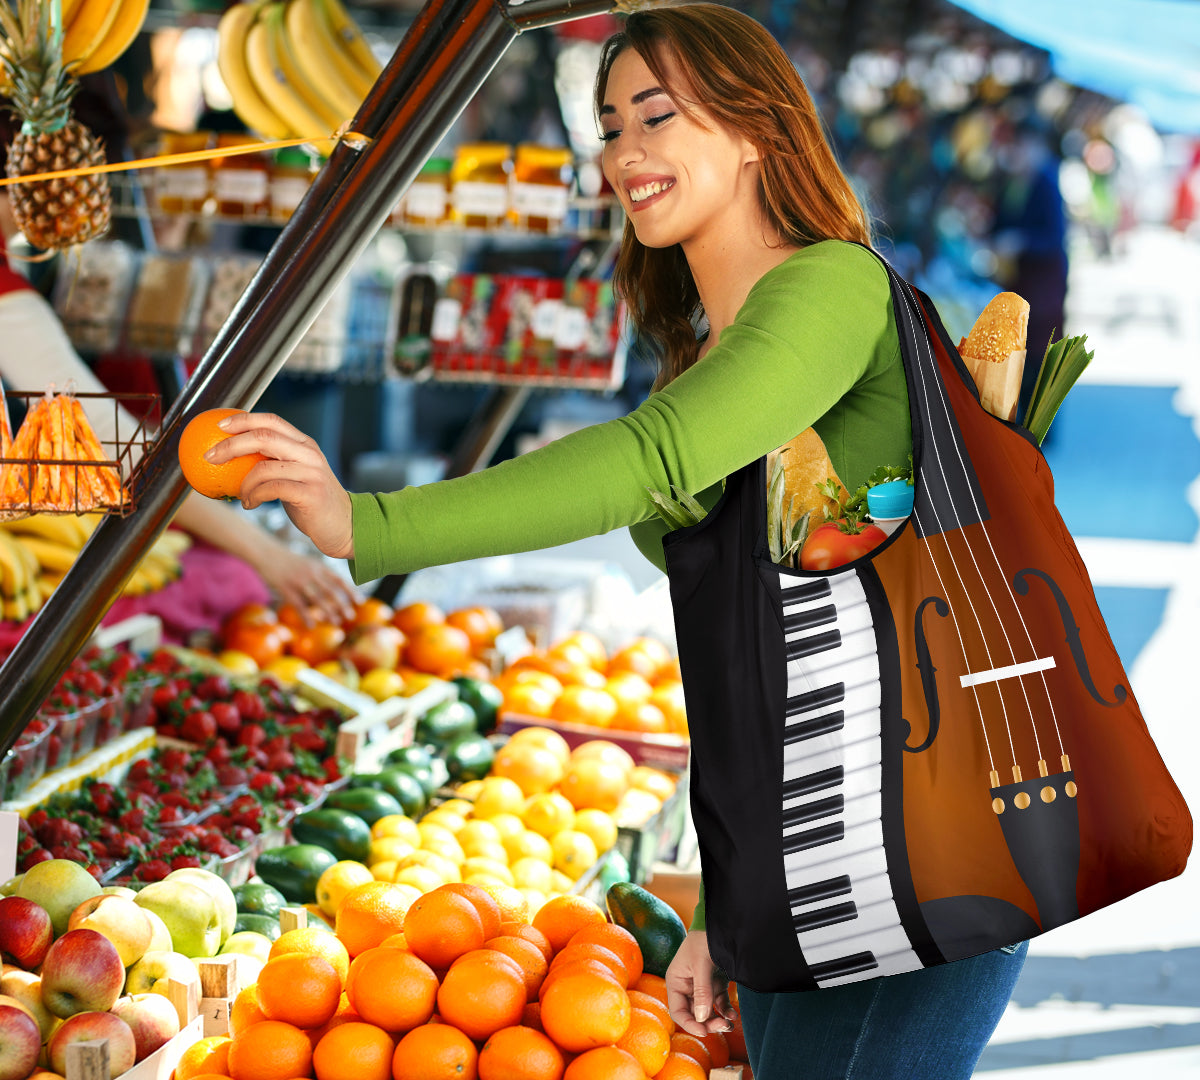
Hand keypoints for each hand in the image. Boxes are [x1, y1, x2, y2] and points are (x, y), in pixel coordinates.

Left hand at [206, 411, 353, 560]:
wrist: (344, 525)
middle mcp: (309, 454)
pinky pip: (271, 490)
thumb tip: (233, 455)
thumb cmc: (311, 501)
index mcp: (304, 444)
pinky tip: (250, 504)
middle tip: (210, 456)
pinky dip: (254, 497)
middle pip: (264, 437)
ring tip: (240, 495)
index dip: (243, 419)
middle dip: (231, 445)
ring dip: (243, 483)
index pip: (272, 421)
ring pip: (263, 467)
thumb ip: (273, 461)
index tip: (219, 426)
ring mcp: (311, 473)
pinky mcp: (310, 493)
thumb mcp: (295, 474)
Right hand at [251, 541, 358, 626]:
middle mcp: (311, 573)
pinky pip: (298, 604)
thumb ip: (322, 574)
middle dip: (342, 605)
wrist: (267, 553)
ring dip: (328, 612)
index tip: (360, 602)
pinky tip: (311, 626)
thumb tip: (336, 589)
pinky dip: (305, 616)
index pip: (339, 580)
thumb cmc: (290, 562)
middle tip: (350, 616)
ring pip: (316, 599)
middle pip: (330, 591)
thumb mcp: (309, 563)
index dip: (350, 591)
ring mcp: (298, 581)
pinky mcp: (285, 588)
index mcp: (319, 566)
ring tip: (336, 622)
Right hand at [664, 931, 736, 1036]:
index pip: (678, 1011)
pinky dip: (725, 1011)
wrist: (720, 923)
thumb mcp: (701, 964)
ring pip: (707, 1011)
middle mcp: (687, 986)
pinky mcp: (715, 984)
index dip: (689, 1024)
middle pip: (694, 1014)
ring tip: (729, 1024)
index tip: (704, 1031)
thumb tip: (701, 1018)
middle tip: (723, 1027)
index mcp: (676, 981)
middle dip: (707, 1022)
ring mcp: (702, 986)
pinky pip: (719, 1004)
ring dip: (717, 1020)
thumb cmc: (704, 939)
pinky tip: (733, 1015)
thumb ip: (701, 991)